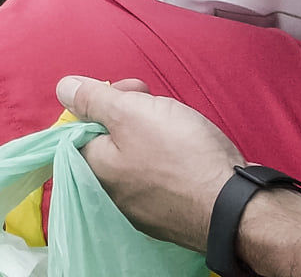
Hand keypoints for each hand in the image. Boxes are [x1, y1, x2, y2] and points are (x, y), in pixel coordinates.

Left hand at [57, 75, 242, 252]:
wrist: (236, 205)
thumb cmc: (181, 156)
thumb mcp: (131, 113)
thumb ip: (93, 99)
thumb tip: (63, 88)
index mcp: (94, 168)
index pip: (79, 127)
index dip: (101, 100)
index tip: (127, 90)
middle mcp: (111, 193)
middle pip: (108, 140)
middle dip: (128, 111)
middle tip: (153, 99)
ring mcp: (142, 207)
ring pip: (135, 156)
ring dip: (150, 130)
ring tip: (176, 119)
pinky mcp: (170, 212)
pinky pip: (158, 175)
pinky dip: (168, 156)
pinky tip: (187, 146)